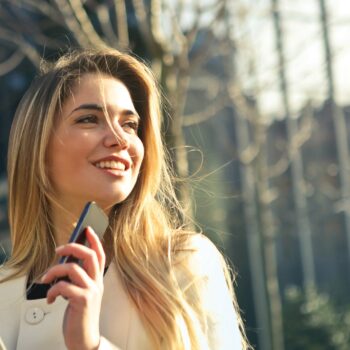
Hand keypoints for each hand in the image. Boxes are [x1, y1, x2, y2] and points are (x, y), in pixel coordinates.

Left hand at [41, 227, 105, 349]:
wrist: (84, 338)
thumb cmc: (80, 314)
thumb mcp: (81, 292)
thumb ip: (77, 277)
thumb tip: (64, 261)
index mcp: (97, 279)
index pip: (100, 254)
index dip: (95, 240)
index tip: (87, 229)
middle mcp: (97, 282)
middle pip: (90, 255)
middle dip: (73, 247)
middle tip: (59, 249)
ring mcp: (91, 291)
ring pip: (73, 268)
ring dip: (54, 270)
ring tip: (46, 278)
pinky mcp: (83, 300)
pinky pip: (64, 286)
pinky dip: (52, 290)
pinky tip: (50, 298)